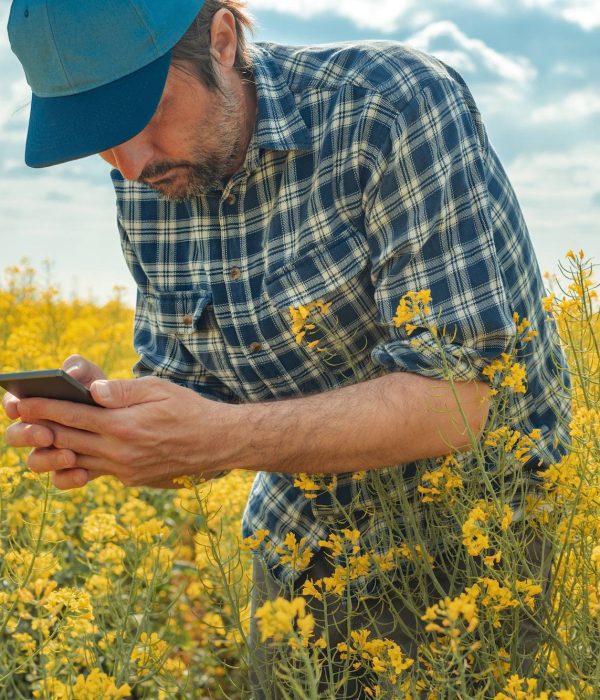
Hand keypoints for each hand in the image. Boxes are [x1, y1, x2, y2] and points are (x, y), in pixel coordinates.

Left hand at [4, 369, 235, 490]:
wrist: (217, 443)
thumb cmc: (189, 409)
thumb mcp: (159, 389)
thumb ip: (123, 390)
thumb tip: (93, 390)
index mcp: (124, 425)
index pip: (72, 415)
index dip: (43, 408)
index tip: (20, 402)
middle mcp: (120, 452)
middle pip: (68, 440)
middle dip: (40, 429)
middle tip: (18, 420)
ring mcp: (125, 469)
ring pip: (78, 460)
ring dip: (55, 450)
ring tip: (40, 437)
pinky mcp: (132, 479)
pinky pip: (98, 471)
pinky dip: (80, 462)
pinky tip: (73, 452)